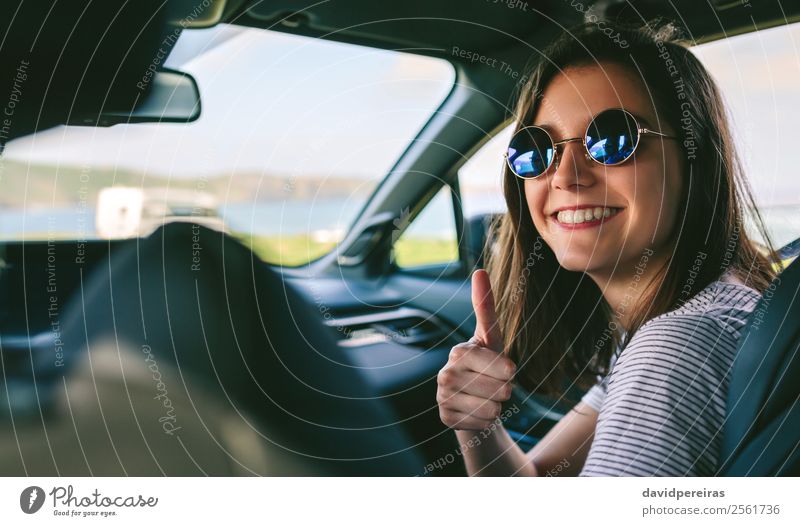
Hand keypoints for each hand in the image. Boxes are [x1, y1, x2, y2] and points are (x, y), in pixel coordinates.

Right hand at [437, 269, 515, 429]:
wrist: (472, 399)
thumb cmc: (486, 365)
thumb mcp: (492, 338)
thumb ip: (486, 307)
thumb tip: (479, 270)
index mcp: (459, 353)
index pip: (503, 368)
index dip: (509, 372)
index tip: (506, 370)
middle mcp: (445, 375)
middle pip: (500, 390)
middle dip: (504, 390)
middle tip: (493, 385)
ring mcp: (443, 398)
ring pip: (492, 409)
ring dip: (496, 406)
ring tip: (485, 397)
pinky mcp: (445, 419)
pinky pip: (482, 424)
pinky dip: (485, 421)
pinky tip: (476, 411)